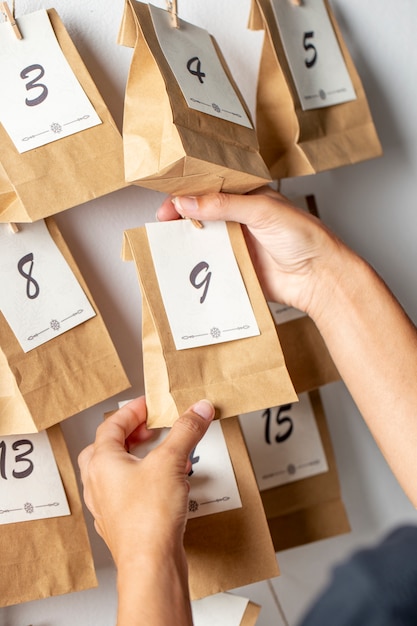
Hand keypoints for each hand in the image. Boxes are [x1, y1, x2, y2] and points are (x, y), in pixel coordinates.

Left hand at [78, 396, 214, 565]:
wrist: (150, 565)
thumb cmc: (148, 519)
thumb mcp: (171, 462)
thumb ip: (186, 431)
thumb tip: (197, 409)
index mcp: (102, 463)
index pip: (111, 425)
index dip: (131, 411)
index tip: (149, 405)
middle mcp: (98, 483)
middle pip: (107, 447)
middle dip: (130, 434)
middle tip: (149, 429)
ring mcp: (107, 505)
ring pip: (117, 472)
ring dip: (138, 458)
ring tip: (162, 455)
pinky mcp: (122, 523)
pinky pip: (128, 492)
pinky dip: (144, 481)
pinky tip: (165, 485)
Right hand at [156, 187, 341, 316]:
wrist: (319, 277)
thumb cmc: (303, 237)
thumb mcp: (262, 212)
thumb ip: (224, 204)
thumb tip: (186, 201)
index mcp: (247, 198)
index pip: (210, 189)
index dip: (187, 194)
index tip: (167, 205)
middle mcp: (240, 219)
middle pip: (202, 215)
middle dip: (180, 219)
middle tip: (161, 226)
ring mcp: (237, 244)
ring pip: (203, 240)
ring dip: (186, 243)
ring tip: (166, 245)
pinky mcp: (237, 268)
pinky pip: (211, 265)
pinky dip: (197, 266)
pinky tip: (184, 266)